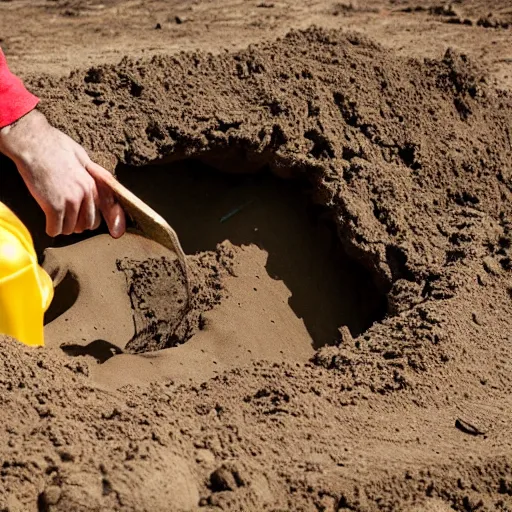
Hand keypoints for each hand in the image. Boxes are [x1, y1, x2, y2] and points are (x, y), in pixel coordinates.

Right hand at [0, 109, 125, 237]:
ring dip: (63, 227)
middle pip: (88, 224)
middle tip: (67, 219)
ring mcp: (70, 200)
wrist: (32, 141)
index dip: (94, 220)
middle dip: (78, 224)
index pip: (102, 212)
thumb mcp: (82, 157)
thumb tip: (106, 183)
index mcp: (92, 184)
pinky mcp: (53, 206)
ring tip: (56, 219)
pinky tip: (48, 224)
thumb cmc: (53, 145)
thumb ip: (93, 174)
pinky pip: (55, 228)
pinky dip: (51, 229)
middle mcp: (85, 193)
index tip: (99, 230)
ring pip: (71, 228)